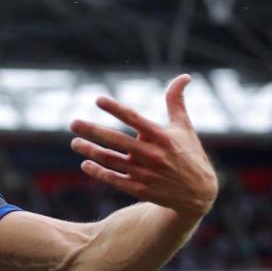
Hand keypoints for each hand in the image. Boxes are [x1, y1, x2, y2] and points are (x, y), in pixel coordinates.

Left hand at [68, 74, 218, 220]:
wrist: (198, 194)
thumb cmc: (189, 154)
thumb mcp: (185, 127)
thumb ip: (176, 102)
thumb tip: (184, 76)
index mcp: (161, 136)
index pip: (134, 118)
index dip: (115, 108)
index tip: (98, 100)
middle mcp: (151, 154)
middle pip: (116, 140)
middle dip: (92, 130)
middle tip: (73, 123)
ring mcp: (144, 173)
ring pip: (111, 160)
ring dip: (90, 151)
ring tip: (75, 143)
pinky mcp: (139, 188)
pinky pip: (113, 179)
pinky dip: (98, 172)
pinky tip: (85, 164)